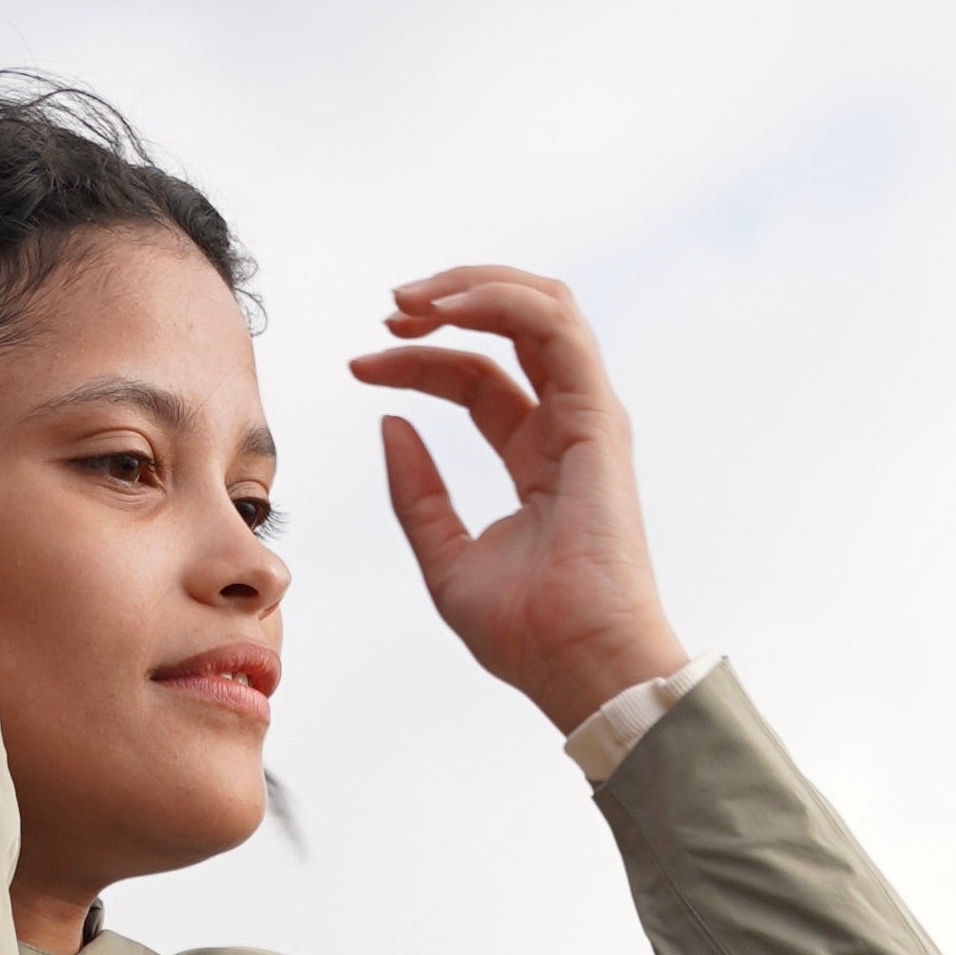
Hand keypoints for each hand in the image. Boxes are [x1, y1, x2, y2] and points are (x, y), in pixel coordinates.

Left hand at [352, 271, 687, 734]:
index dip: (415, 362)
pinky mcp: (598, 417)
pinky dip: (499, 302)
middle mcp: (566, 427)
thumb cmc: (528, 636)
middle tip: (387, 311)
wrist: (581, 667)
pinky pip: (553, 326)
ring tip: (408, 300)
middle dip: (447, 303)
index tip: (357, 367)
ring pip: (539, 307)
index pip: (474, 379)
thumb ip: (418, 494)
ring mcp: (587, 418)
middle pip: (509, 329)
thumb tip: (390, 423)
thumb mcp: (446, 559)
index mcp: (535, 458)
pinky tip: (444, 311)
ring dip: (471, 287)